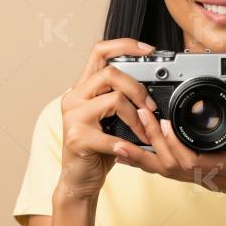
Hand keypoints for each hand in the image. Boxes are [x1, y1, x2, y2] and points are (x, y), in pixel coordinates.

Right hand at [56, 38, 159, 200]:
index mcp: (82, 88)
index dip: (125, 45)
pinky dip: (125, 144)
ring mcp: (73, 116)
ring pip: (114, 99)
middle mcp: (74, 97)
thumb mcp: (110, 119)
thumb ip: (120, 99)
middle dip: (138, 89)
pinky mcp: (77, 137)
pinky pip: (110, 135)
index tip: (149, 50)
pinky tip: (129, 150)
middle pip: (110, 73)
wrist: (79, 179)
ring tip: (143, 134)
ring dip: (137, 118)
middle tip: (151, 108)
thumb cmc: (98, 149)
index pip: (99, 51)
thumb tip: (153, 90)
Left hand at [116, 93, 225, 216]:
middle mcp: (206, 174)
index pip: (190, 158)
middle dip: (150, 140)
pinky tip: (133, 153)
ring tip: (120, 139)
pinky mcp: (198, 175)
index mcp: (223, 167)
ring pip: (164, 169)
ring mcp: (200, 177)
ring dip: (142, 155)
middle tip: (137, 115)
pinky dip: (148, 162)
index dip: (172, 141)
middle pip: (169, 163)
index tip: (162, 120)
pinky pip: (168, 170)